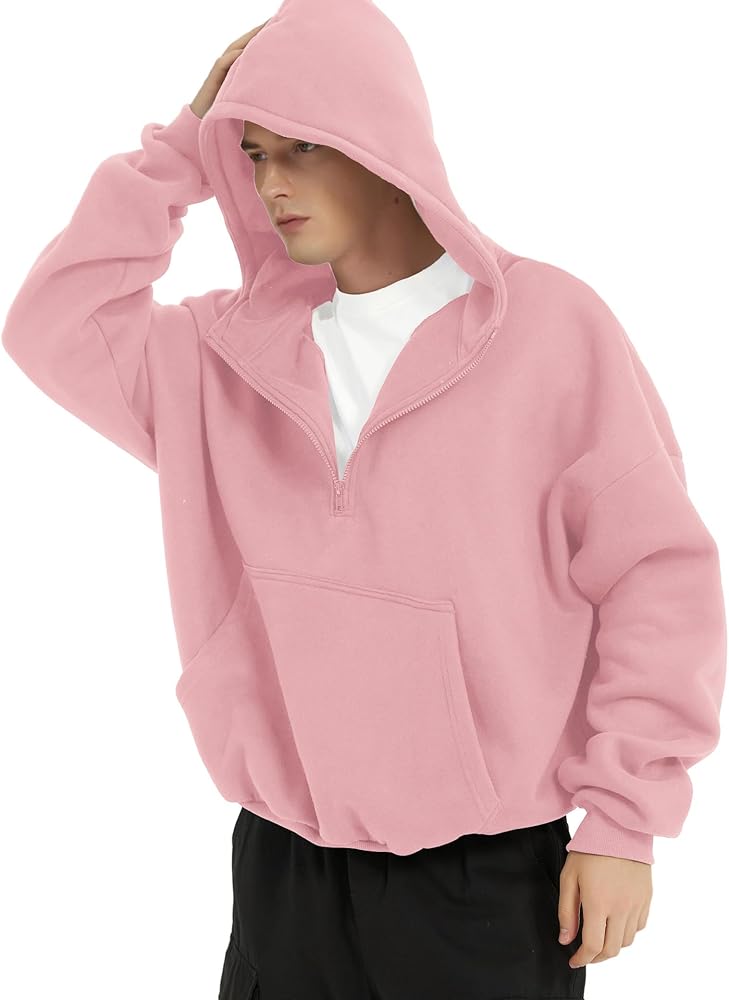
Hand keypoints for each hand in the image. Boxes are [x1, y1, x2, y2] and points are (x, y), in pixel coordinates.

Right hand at [190, 21, 270, 119]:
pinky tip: (243, 52)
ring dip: (247, 39)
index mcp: (236, 66)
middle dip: (258, 31)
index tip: (279, 29)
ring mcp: (220, 69)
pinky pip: (223, 64)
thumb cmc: (226, 109)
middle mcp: (228, 63)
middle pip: (244, 43)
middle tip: (273, 21)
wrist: (204, 119)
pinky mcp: (213, 78)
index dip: (263, 38)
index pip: (251, 48)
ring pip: (234, 49)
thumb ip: (256, 87)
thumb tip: (277, 87)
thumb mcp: (245, 96)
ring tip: (262, 29)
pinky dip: (233, 57)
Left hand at [558, 850, 652, 967]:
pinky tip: (615, 925)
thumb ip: (566, 911)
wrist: (619, 829)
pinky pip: (639, 927)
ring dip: (611, 946)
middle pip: (612, 949)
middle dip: (596, 957)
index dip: (582, 958)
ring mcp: (637, 905)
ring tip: (599, 939)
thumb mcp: (569, 877)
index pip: (593, 945)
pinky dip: (626, 933)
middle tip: (585, 954)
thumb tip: (566, 939)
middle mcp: (621, 908)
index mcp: (599, 903)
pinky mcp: (647, 899)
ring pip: (626, 941)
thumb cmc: (590, 850)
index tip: (573, 960)